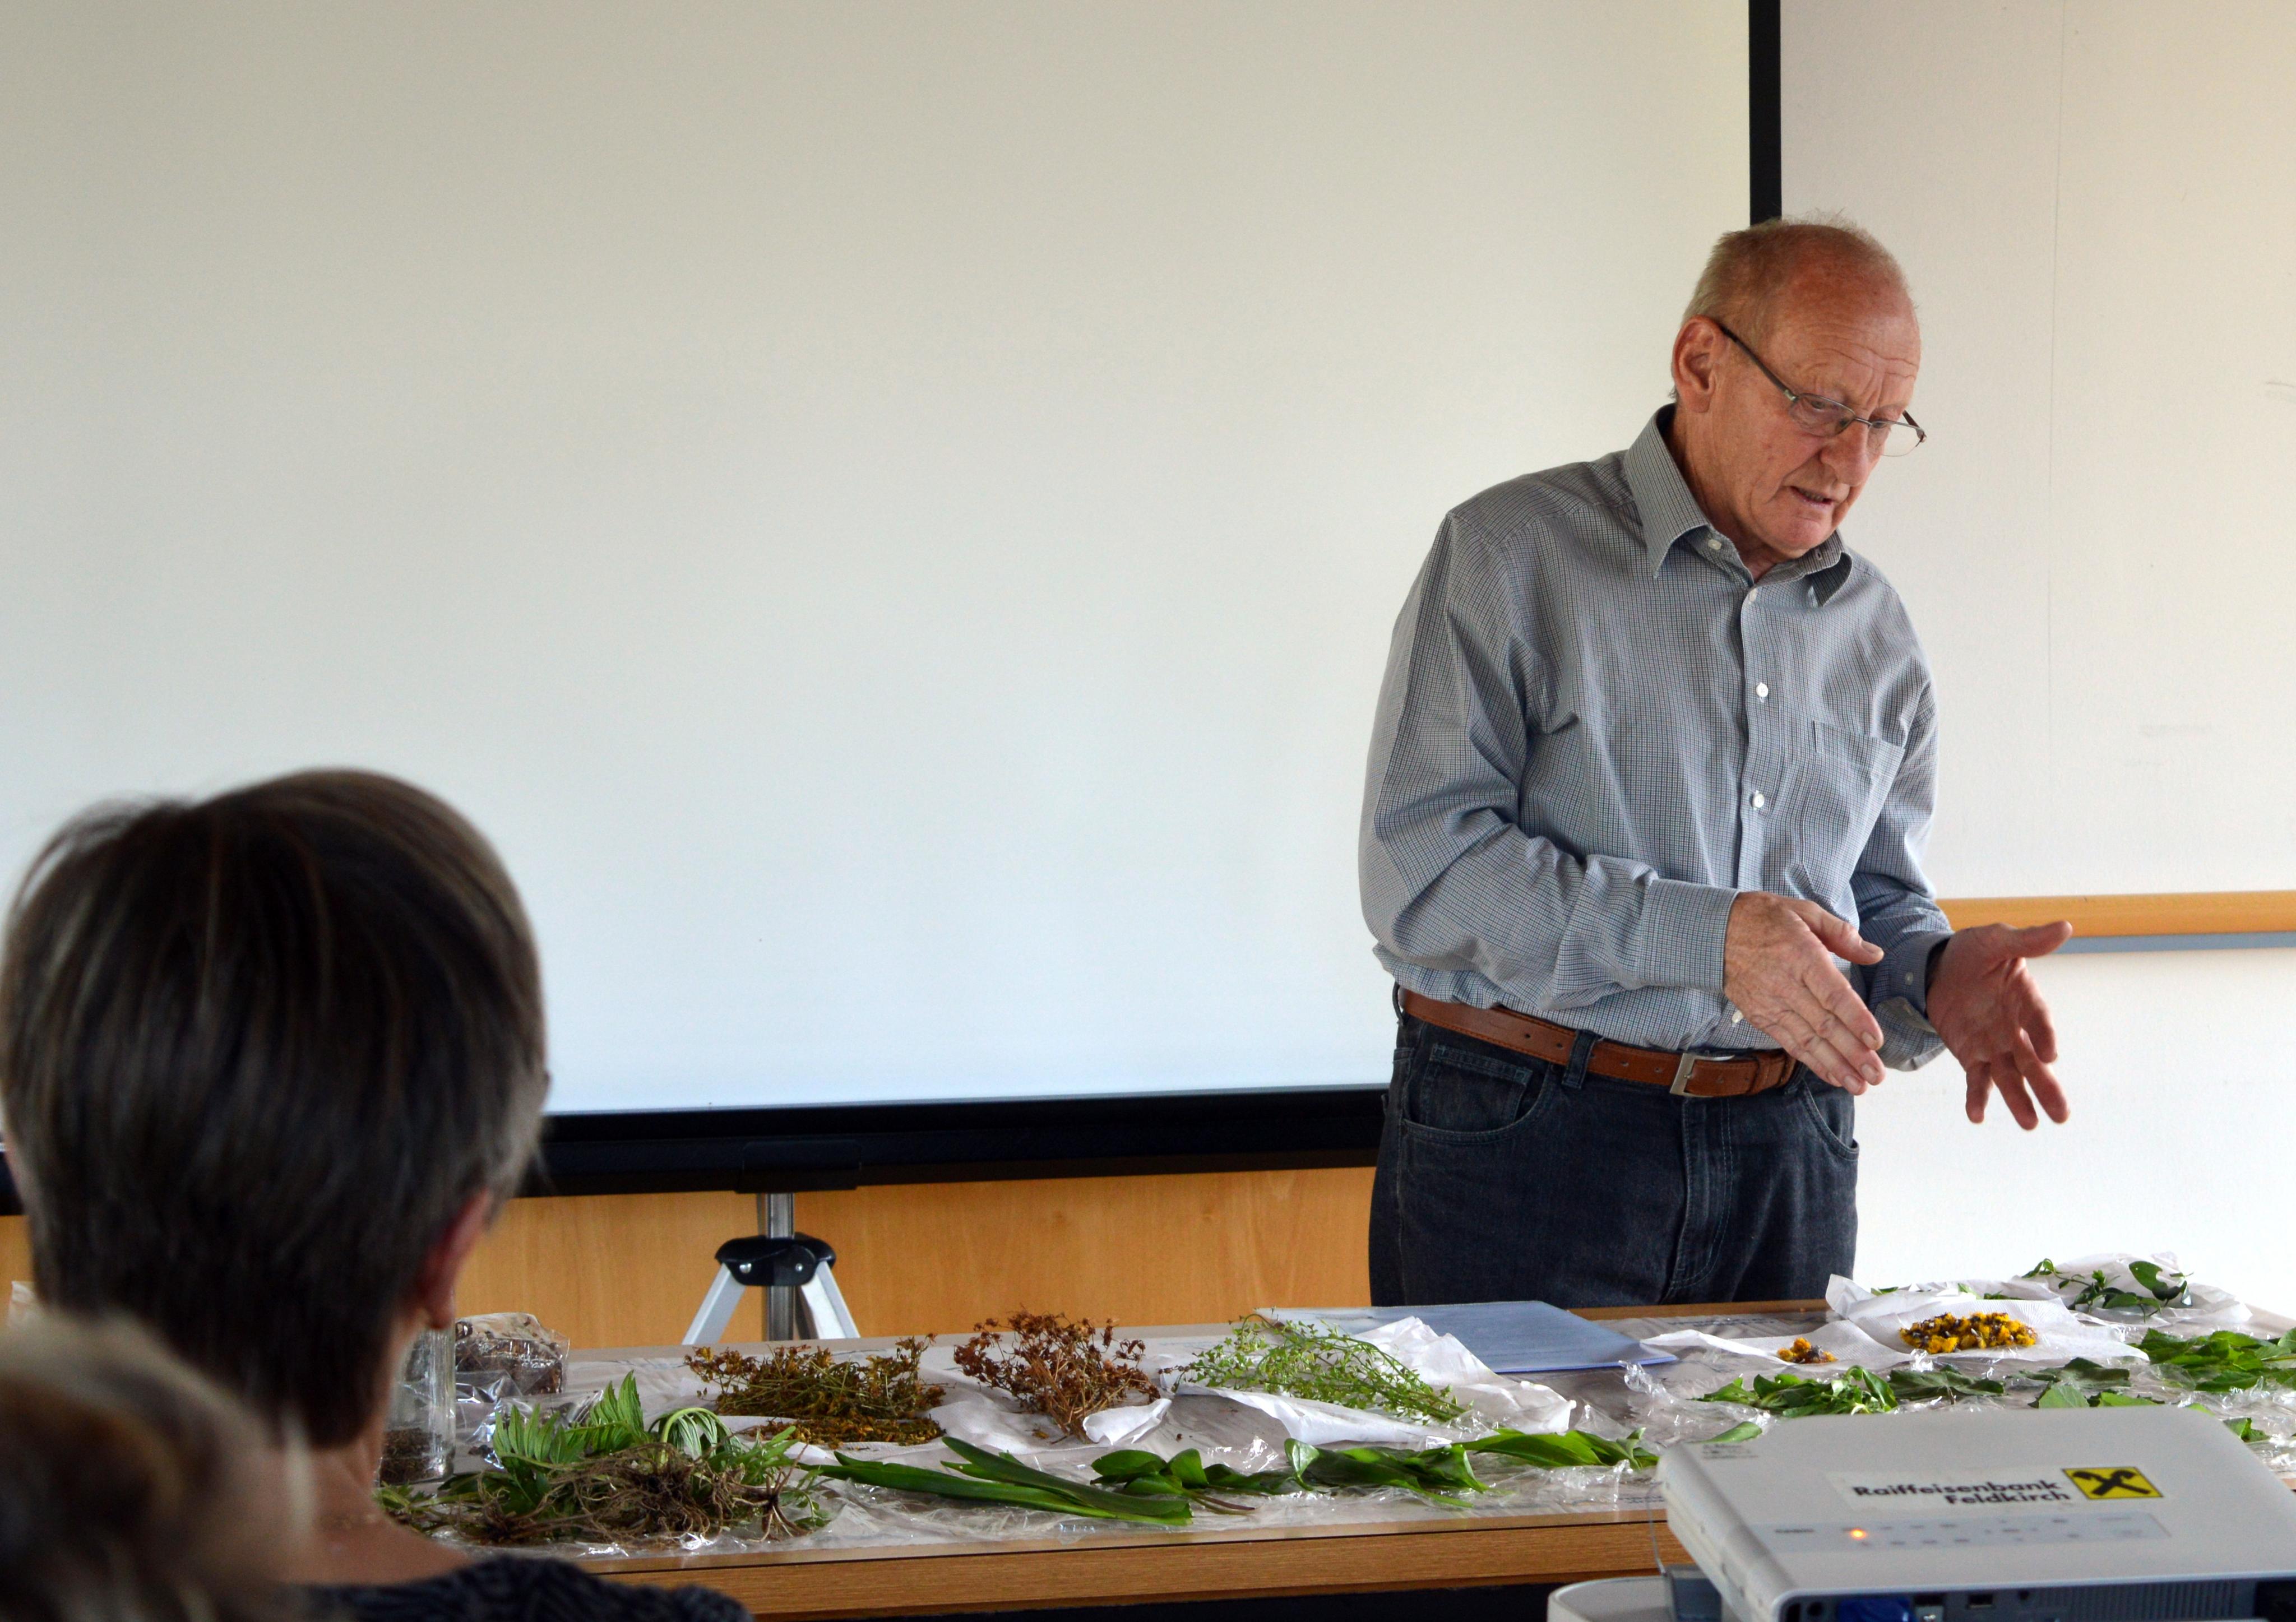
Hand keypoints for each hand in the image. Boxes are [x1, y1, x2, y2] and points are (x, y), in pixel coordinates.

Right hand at [1722, 892, 1886, 1092]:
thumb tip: (1875, 954)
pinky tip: (1832, 1075)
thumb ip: (1841, 934)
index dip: (1856, 1019)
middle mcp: (1786, 984)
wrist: (1714, 930)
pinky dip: (1811, 1061)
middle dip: (1853, 1053)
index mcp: (1801, 956)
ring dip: (1835, 1065)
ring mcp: (1770, 1004)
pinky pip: (1788, 1042)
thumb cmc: (1763, 918)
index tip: (1876, 1041)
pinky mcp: (1760, 1016)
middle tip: (1876, 1075)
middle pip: (1823, 1025)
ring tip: (1859, 1085)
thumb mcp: (1804, 911)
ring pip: (1807, 1040)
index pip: (1833, 994)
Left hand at [1928, 922, 2071, 1128]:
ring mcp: (1994, 1045)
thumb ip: (2026, 940)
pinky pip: (1976, 1079)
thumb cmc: (1975, 952)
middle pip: (2033, 1062)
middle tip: (2062, 1116)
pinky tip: (1976, 1116)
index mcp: (2027, 1001)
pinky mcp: (1971, 1054)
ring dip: (2019, 1101)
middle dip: (2047, 1087)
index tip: (2050, 1055)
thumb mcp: (1996, 940)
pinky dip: (1977, 1097)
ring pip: (2009, 1077)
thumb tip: (2065, 926)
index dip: (2044, 1037)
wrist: (1939, 966)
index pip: (2039, 1021)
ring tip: (2031, 1125)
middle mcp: (2015, 1029)